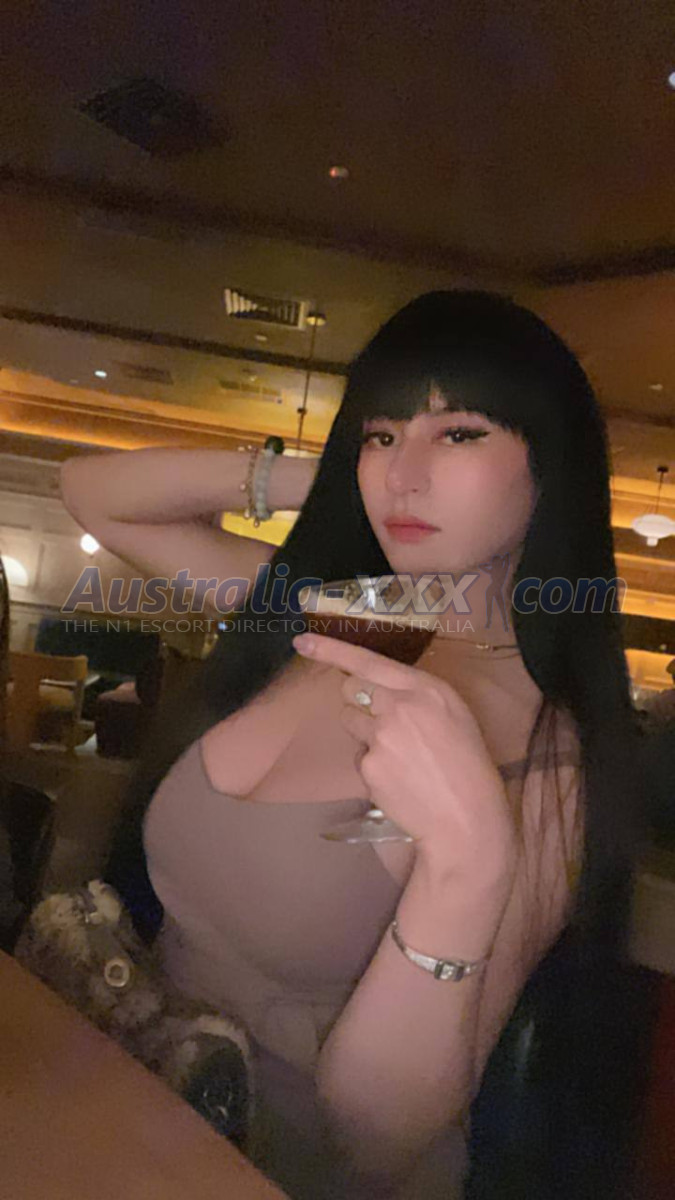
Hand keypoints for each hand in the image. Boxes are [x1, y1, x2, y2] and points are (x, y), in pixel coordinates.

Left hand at [292, 633, 517, 882]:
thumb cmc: (467, 764)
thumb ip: (416, 695)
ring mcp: (381, 736)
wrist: (466, 817)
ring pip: (350, 721)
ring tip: (399, 755)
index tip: (301, 642)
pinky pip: (359, 757)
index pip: (368, 661)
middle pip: (351, 688)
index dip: (330, 649)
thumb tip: (380, 689)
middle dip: (358, 699)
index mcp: (425, 688)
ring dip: (365, 732)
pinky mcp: (369, 765)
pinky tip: (398, 779)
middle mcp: (400, 706)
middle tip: (383, 721)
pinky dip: (373, 766)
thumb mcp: (453, 714)